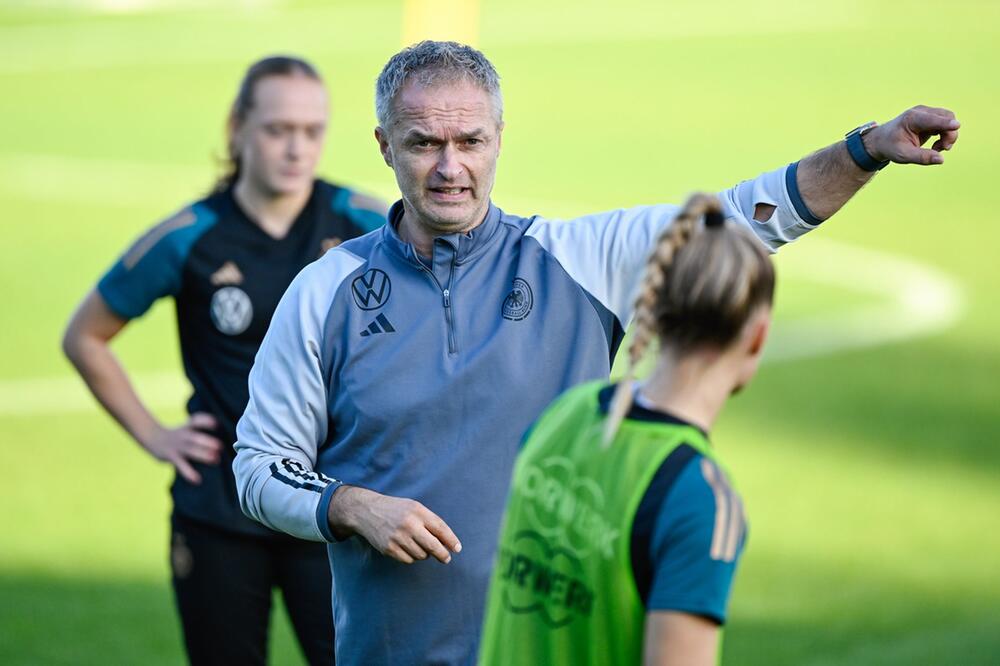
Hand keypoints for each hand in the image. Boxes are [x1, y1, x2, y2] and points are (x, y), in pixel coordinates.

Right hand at [142, 412, 222, 483]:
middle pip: (195, 437)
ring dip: (203, 455)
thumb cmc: (176, 434)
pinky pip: (181, 465)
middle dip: (207, 442)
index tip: (216, 424)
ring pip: (190, 450)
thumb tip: (220, 435)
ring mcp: (177, 446)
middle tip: (220, 446)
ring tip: (216, 460)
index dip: (206, 421)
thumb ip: (199, 429)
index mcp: (187, 427)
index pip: (196, 420)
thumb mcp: (186, 427)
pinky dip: (189, 473)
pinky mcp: (171, 456)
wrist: (152, 436)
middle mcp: (183, 435)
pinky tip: (197, 480)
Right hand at [328, 486, 461, 563]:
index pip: (440, 528)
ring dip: (424, 554)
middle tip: (446, 558)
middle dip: (443, 555)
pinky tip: (407, 548)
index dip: (451, 540)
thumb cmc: (396, 509)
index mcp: (418, 511)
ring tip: (418, 545)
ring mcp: (398, 537)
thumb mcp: (414, 507)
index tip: (457, 549)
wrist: (366, 511)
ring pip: (421, 555)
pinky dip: (411, 557)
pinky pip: (408, 560)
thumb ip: (430, 521)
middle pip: (433, 546)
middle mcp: (409, 524)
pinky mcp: (389, 548)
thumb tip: (447, 542)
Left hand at [865, 105, 959, 165]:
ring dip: (948, 136)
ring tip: (936, 148)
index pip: (932, 119)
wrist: (882, 140)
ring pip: (948, 120)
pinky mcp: (930, 118)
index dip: (945, 123)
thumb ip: (922, 157)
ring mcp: (927, 113)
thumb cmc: (891, 147)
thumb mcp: (904, 155)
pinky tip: (935, 146)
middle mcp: (921, 112)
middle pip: (946, 117)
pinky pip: (945, 124)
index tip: (957, 126)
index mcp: (912, 118)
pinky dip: (945, 135)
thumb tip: (941, 159)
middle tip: (943, 148)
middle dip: (949, 134)